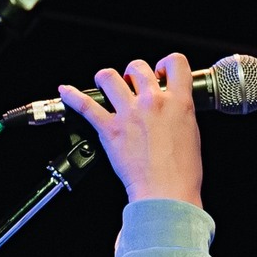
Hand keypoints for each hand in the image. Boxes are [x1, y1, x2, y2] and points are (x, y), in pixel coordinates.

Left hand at [59, 55, 202, 205]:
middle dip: (133, 73)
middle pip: (137, 67)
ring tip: (105, 86)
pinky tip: (66, 92)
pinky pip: (85, 105)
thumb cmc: (182, 172)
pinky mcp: (110, 129)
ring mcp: (129, 114)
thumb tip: (171, 107)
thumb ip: (179, 113)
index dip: (165, 64)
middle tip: (131, 85)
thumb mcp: (191, 133)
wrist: (167, 193)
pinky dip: (71, 96)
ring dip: (106, 78)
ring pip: (109, 76)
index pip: (175, 63)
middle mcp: (152, 102)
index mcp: (178, 102)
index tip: (159, 74)